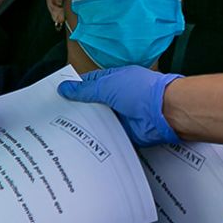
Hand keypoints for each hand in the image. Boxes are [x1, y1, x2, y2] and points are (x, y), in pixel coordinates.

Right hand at [56, 67, 181, 146]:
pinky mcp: (126, 132)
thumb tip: (66, 88)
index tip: (58, 96)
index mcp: (113, 80)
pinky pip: (109, 136)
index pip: (89, 84)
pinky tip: (86, 142)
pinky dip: (100, 139)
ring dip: (89, 125)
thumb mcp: (107, 85)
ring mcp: (122, 115)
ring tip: (66, 131)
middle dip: (79, 110)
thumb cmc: (143, 91)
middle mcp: (117, 97)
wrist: (164, 111)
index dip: (74, 90)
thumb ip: (85, 90)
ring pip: (100, 122)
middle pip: (93, 105)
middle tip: (58, 117)